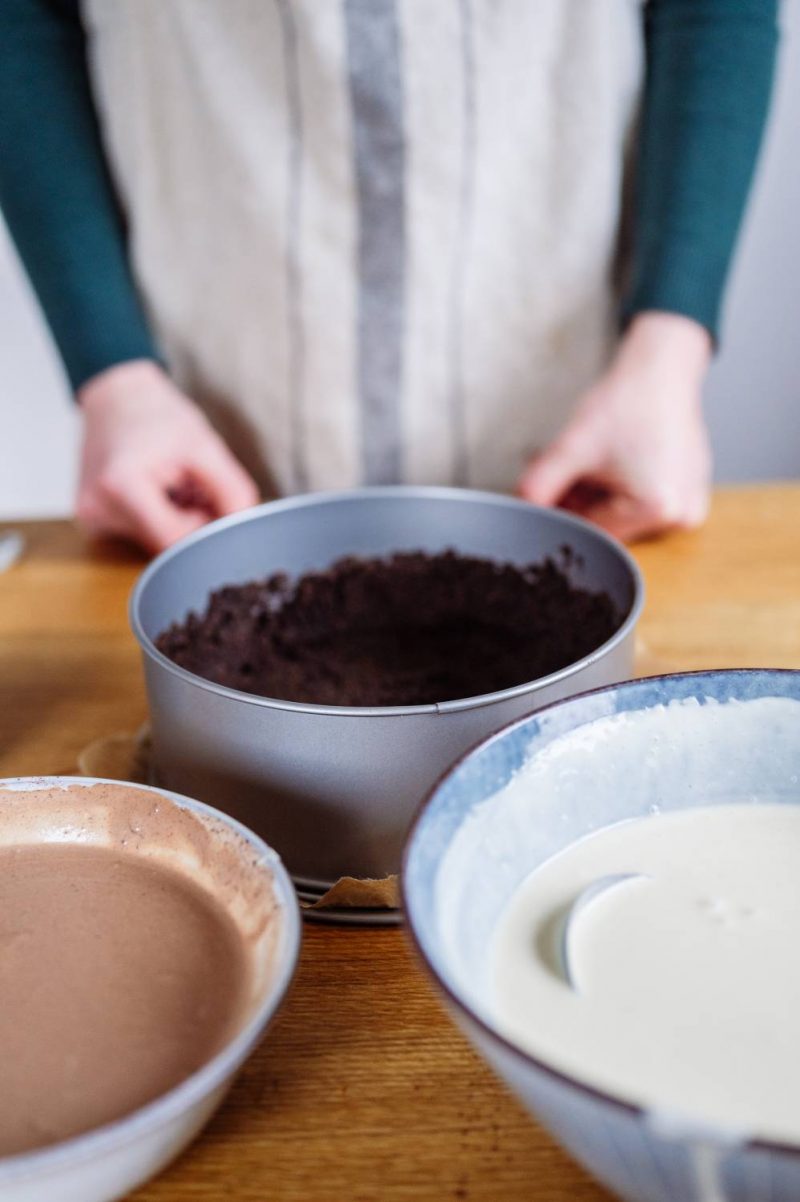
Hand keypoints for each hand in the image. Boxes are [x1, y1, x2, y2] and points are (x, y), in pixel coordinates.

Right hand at [76, 360, 259, 552]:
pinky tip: (158, 493)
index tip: (212, 505)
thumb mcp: (206, 446)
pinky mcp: (95, 522)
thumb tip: (243, 529)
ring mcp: (92, 519)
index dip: (203, 530)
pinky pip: (140, 534)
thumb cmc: (158, 415)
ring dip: (175, 521)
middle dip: (190, 524)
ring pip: (154, 542)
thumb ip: (232, 492)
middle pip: (164, 546)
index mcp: (120, 488)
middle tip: (194, 489)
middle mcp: (98, 511)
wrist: (117, 398)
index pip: (175, 541)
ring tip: (174, 486)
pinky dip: (159, 519)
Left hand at [518, 313, 712, 541]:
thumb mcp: (572, 447)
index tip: (556, 488)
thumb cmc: (626, 404)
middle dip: (585, 504)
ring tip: (600, 463)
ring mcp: (689, 508)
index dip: (567, 513)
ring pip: (626, 519)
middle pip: (611, 528)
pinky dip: (626, 492)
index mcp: (656, 507)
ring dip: (602, 497)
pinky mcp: (692, 497)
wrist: (661, 372)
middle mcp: (680, 516)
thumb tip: (521, 515)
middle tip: (577, 468)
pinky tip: (623, 463)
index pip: (593, 533)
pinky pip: (646, 509)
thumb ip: (538, 486)